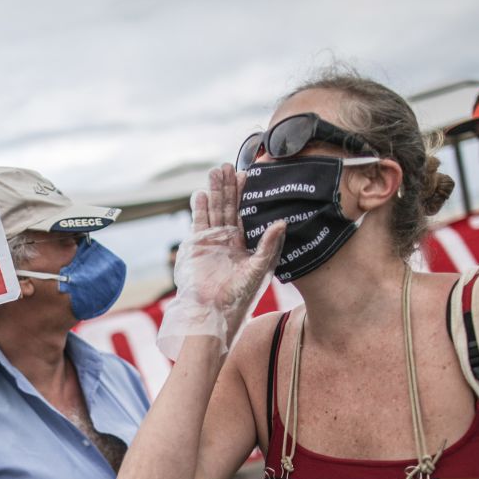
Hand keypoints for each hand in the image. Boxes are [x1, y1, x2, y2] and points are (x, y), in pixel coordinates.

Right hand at [157, 164, 284, 358]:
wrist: (213, 313)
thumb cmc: (240, 296)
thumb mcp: (259, 269)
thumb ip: (269, 245)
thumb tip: (282, 222)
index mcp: (245, 244)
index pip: (246, 213)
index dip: (246, 194)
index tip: (250, 174)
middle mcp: (228, 240)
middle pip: (228, 207)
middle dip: (228, 186)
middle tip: (228, 165)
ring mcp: (211, 242)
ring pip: (213, 211)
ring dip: (214, 192)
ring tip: (215, 171)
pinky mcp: (196, 246)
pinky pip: (198, 222)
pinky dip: (199, 208)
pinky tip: (202, 193)